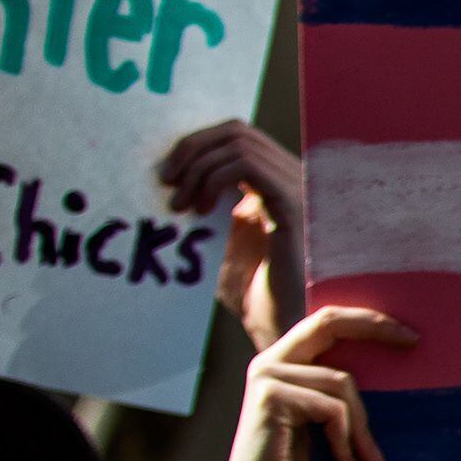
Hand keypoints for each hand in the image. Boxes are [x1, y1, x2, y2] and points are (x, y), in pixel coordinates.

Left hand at [163, 120, 306, 351]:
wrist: (288, 330)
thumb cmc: (256, 299)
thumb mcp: (221, 246)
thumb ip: (205, 212)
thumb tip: (168, 184)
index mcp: (272, 187)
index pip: (235, 137)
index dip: (195, 145)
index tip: (165, 176)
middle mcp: (289, 180)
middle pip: (236, 130)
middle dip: (190, 148)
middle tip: (164, 181)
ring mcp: (295, 189)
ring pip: (239, 143)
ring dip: (196, 167)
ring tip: (178, 203)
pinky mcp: (293, 203)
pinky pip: (247, 166)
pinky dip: (213, 178)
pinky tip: (200, 208)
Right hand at [218, 304, 412, 460]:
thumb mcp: (330, 422)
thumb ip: (344, 392)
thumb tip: (401, 366)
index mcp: (286, 362)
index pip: (327, 322)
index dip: (368, 321)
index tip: (410, 334)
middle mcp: (271, 362)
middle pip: (329, 324)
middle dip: (375, 326)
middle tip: (414, 340)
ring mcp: (267, 376)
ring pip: (341, 382)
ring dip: (362, 426)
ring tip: (370, 459)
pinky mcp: (271, 397)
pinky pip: (331, 408)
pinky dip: (345, 440)